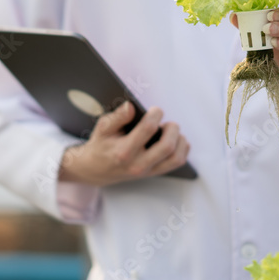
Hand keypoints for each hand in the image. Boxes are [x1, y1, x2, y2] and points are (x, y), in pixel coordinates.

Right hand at [58, 101, 189, 185]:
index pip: (148, 129)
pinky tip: (175, 140)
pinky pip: (176, 162)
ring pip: (176, 158)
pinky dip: (182, 149)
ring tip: (171, 131)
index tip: (155, 110)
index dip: (156, 114)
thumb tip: (131, 106)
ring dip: (180, 140)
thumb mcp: (103, 128)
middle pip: (167, 146)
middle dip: (172, 128)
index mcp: (124, 151)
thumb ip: (117, 117)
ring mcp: (148, 171)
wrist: (97, 170)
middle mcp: (138, 164)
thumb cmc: (101, 145)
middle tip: (166, 122)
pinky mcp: (154, 173)